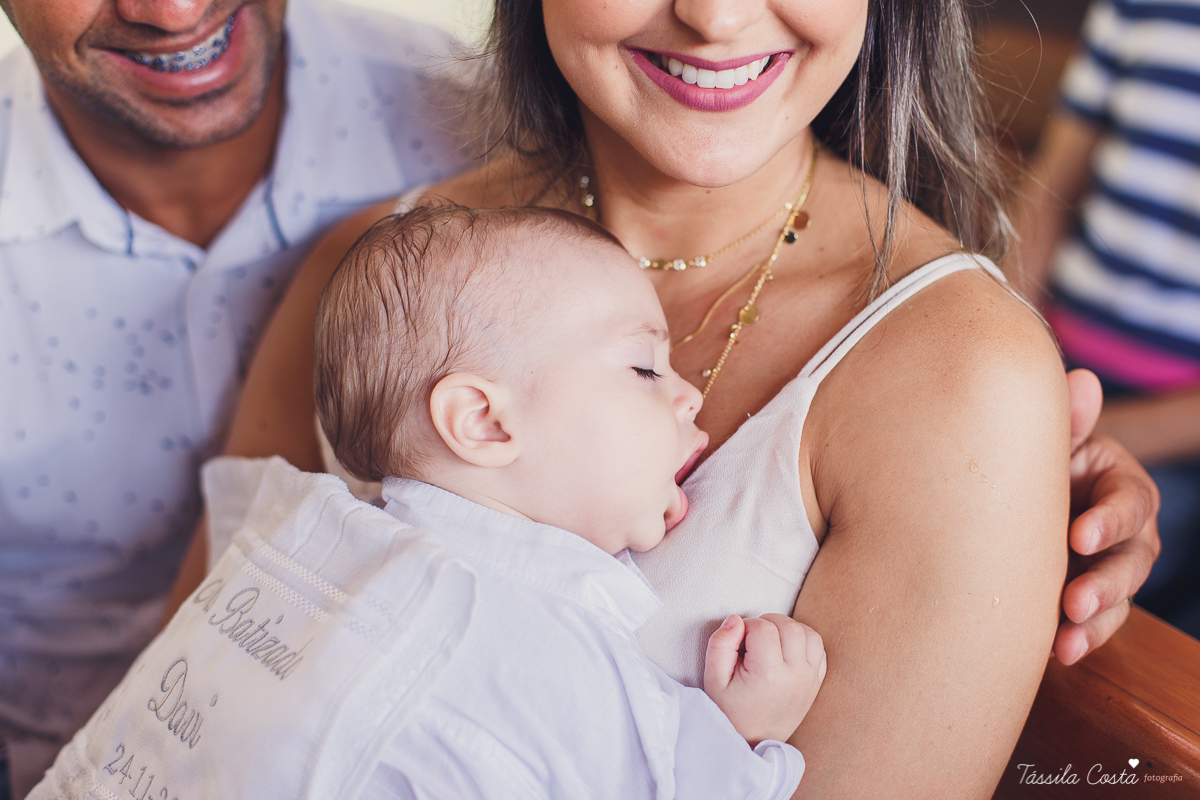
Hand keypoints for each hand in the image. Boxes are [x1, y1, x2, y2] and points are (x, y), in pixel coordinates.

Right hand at [703, 613, 825, 745]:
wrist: (753, 742)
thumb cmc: (730, 710)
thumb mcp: (714, 679)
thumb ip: (720, 644)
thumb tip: (735, 619)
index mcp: (768, 675)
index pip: (762, 628)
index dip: (745, 626)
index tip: (736, 642)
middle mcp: (795, 676)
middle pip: (788, 626)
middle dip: (766, 623)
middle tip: (750, 639)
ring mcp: (809, 679)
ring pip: (809, 633)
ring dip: (788, 628)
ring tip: (769, 640)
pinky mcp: (816, 683)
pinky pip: (819, 649)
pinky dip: (804, 641)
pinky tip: (785, 649)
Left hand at [1056, 370, 1160, 664]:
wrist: (999, 493)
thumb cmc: (1027, 459)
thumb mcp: (1047, 440)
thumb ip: (1066, 421)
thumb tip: (1081, 381)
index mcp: (1117, 481)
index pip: (1130, 501)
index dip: (1110, 520)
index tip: (1079, 537)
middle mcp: (1123, 528)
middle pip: (1133, 559)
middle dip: (1107, 583)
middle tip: (1075, 602)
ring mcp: (1108, 567)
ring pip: (1119, 599)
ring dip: (1096, 622)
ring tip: (1067, 639)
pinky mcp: (1088, 599)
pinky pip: (1094, 625)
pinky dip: (1080, 640)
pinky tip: (1058, 653)